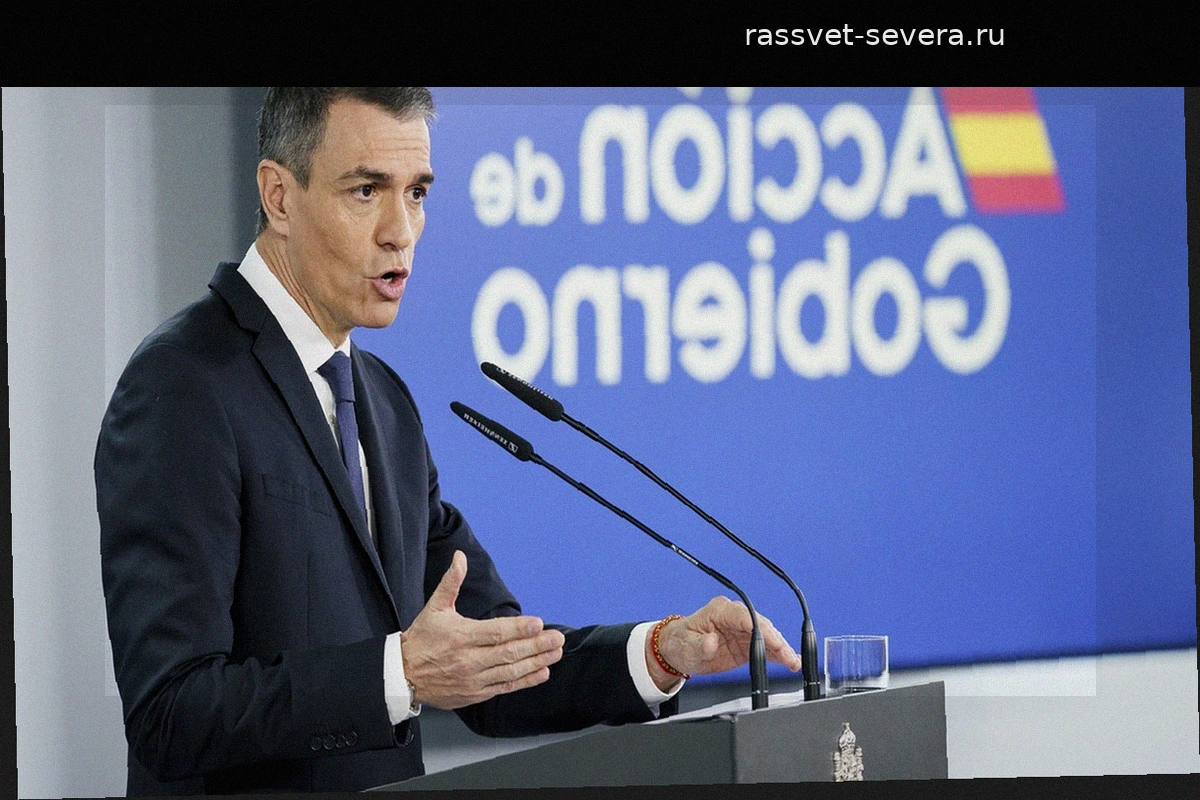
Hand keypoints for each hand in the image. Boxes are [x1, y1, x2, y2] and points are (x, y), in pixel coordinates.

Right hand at [401, 551, 564, 708]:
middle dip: (536, 645)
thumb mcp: (434, 608)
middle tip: (557, 638)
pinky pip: (504, 687)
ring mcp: (473, 679)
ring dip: (536, 662)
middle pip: (509, 652)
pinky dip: (525, 681)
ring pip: (510, 671)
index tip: (538, 624)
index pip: (496, 632)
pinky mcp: (475, 694)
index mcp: (461, 636)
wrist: (402, 675)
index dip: (519, 629)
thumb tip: (460, 557)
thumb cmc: (421, 640)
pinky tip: (541, 673)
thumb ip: (451, 582)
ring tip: (555, 653)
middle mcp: (469, 659)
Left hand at [645, 596, 800, 691]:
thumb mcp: (686, 646)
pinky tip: (790, 661)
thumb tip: (711, 642)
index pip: (746, 617)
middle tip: (788, 657)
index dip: (762, 629)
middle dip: (776, 641)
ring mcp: (741, 630)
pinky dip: (777, 654)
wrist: (678, 651)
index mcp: (721, 610)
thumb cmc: (680, 643)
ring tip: (793, 662)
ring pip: (767, 636)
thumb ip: (700, 645)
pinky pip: (765, 647)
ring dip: (781, 649)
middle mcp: (734, 617)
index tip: (774, 641)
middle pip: (761, 626)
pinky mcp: (745, 644)